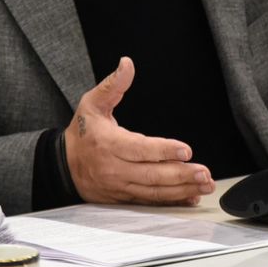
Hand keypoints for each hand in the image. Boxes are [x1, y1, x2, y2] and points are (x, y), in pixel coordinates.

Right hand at [65, 56, 215, 205]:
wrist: (63, 165)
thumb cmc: (82, 132)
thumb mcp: (92, 103)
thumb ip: (113, 85)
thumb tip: (127, 64)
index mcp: (109, 144)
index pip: (139, 149)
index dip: (163, 151)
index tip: (186, 150)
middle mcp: (115, 168)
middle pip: (151, 175)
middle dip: (181, 175)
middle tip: (204, 174)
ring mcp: (120, 186)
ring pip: (154, 191)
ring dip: (182, 190)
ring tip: (204, 186)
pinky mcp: (123, 198)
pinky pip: (150, 202)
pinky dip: (171, 201)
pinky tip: (189, 198)